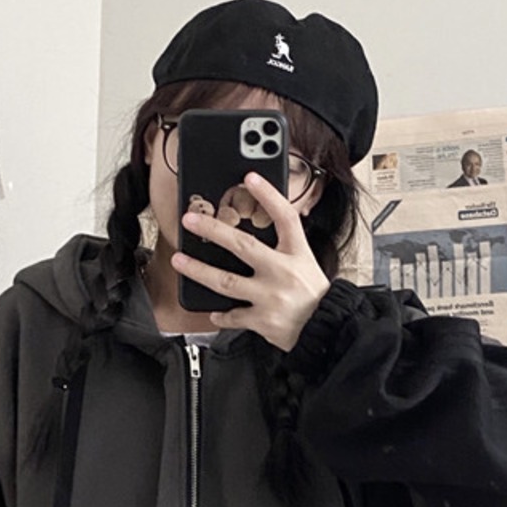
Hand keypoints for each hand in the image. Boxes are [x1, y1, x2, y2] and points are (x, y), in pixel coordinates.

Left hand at [171, 172, 329, 351]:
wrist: (326, 328)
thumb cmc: (314, 296)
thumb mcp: (306, 263)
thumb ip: (285, 248)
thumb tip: (255, 230)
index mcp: (298, 254)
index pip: (285, 217)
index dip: (268, 195)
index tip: (250, 177)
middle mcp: (283, 272)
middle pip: (243, 245)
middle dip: (213, 230)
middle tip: (190, 220)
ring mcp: (271, 297)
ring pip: (226, 282)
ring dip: (199, 270)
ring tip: (180, 260)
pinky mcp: (264, 320)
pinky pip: (234, 316)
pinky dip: (221, 315)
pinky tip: (212, 312)